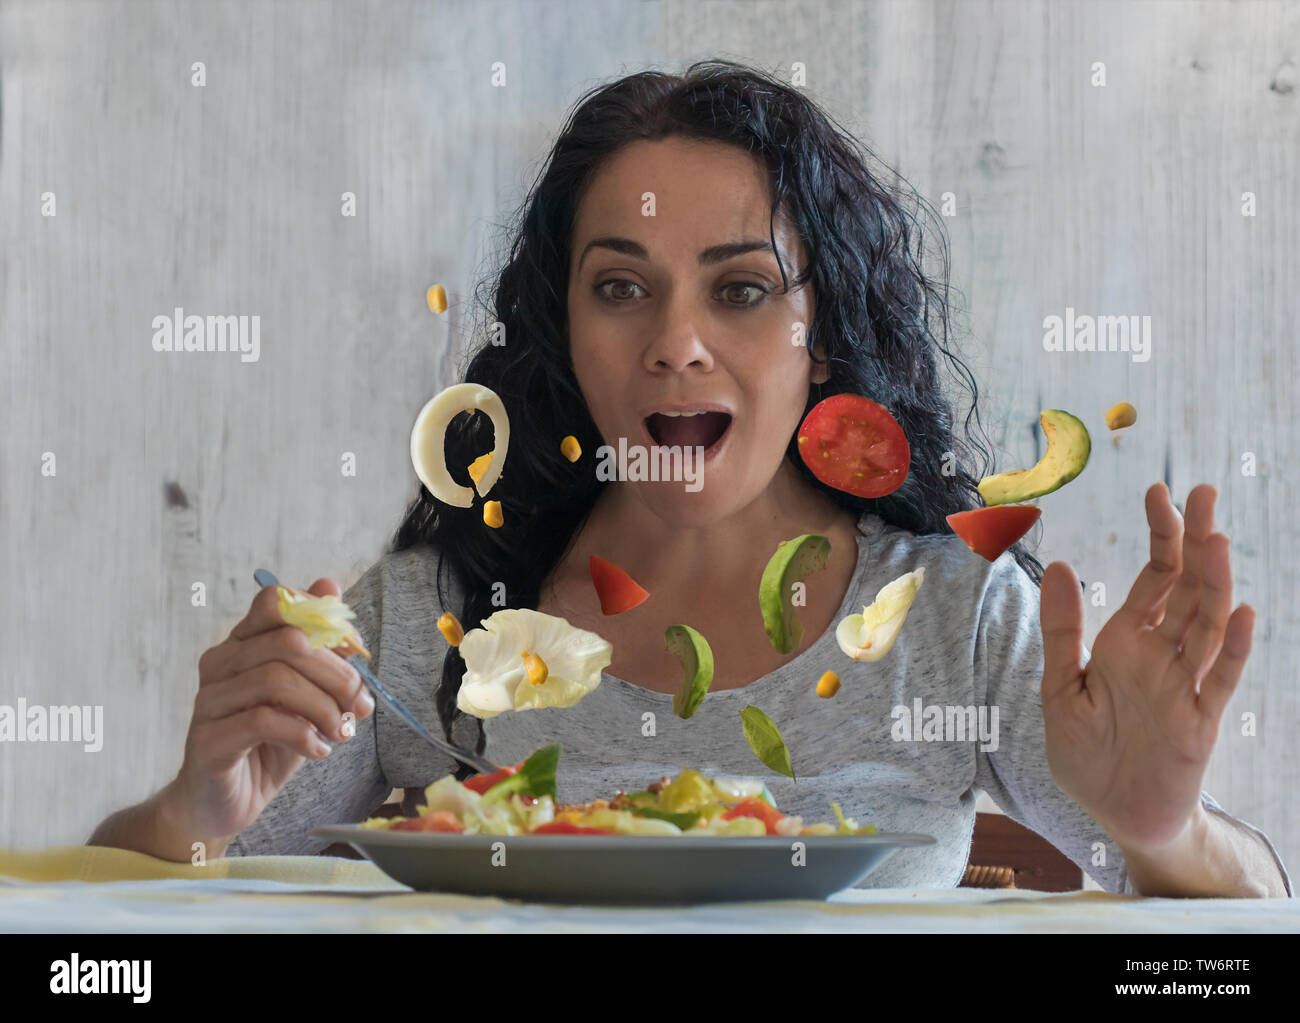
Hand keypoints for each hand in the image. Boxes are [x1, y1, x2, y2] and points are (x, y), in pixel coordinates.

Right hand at [164, 578, 375, 849]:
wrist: (226, 803)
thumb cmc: (269, 744)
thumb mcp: (308, 695)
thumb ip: (321, 650)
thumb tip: (330, 588)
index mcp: (242, 644)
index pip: (275, 601)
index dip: (323, 618)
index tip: (355, 651)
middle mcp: (219, 664)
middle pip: (287, 642)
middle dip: (336, 673)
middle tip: (359, 705)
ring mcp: (208, 701)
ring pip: (276, 680)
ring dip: (324, 707)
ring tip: (340, 731)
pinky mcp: (207, 740)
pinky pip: (261, 721)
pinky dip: (302, 734)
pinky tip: (318, 750)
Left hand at [1038, 482, 1253, 854]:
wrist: (1113, 815)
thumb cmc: (1087, 753)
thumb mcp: (1060, 687)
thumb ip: (1062, 629)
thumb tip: (1060, 565)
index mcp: (1127, 642)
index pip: (1153, 578)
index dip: (1161, 536)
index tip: (1161, 491)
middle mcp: (1161, 656)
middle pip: (1187, 589)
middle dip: (1194, 541)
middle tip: (1204, 490)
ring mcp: (1184, 687)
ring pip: (1205, 625)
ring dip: (1212, 583)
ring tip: (1216, 539)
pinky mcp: (1197, 724)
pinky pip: (1217, 680)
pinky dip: (1229, 648)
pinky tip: (1240, 613)